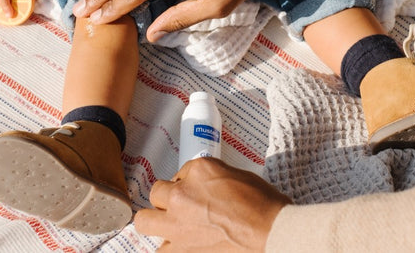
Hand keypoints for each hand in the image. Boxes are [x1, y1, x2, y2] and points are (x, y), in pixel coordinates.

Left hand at [134, 158, 291, 251]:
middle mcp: (181, 194)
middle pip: (157, 192)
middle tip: (179, 205)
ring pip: (144, 220)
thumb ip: (212, 179)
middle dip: (166, 198)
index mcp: (198, 170)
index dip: (188, 183)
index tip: (197, 191)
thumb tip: (206, 188)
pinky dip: (168, 248)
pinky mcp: (179, 250)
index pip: (181, 172)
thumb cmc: (262, 204)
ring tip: (169, 226)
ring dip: (155, 221)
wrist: (269, 231)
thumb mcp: (237, 175)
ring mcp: (176, 224)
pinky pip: (159, 251)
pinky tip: (179, 246)